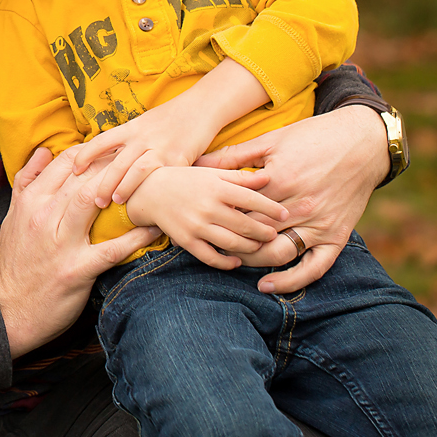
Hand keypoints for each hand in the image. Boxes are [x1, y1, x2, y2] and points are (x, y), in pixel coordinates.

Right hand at [0, 147, 162, 357]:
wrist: (10, 309)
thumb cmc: (16, 261)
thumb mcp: (12, 217)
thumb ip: (26, 181)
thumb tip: (44, 150)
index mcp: (31, 201)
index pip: (65, 163)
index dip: (93, 152)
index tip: (114, 151)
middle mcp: (44, 217)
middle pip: (83, 177)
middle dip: (112, 165)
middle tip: (138, 160)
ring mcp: (61, 243)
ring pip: (93, 201)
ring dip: (122, 190)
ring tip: (147, 184)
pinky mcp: (77, 270)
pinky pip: (111, 249)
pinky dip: (136, 237)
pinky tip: (154, 228)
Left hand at [72, 97, 215, 209]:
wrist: (202, 105)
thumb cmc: (172, 116)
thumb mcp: (145, 122)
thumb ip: (129, 139)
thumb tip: (109, 157)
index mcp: (131, 127)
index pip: (101, 141)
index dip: (85, 155)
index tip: (73, 170)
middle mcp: (142, 137)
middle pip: (116, 162)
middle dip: (102, 183)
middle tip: (93, 200)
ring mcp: (160, 147)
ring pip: (135, 170)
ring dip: (124, 187)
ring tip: (115, 202)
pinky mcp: (178, 157)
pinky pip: (162, 176)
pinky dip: (153, 190)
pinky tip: (148, 202)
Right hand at [121, 165, 286, 269]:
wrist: (150, 192)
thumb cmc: (187, 180)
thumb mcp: (213, 173)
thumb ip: (240, 177)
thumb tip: (268, 177)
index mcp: (217, 188)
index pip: (252, 200)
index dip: (272, 208)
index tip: (285, 214)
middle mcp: (208, 207)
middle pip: (246, 225)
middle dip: (265, 232)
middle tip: (274, 234)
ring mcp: (197, 226)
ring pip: (232, 244)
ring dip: (250, 248)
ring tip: (259, 246)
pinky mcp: (187, 241)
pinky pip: (211, 258)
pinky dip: (227, 263)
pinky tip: (237, 261)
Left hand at [195, 105, 387, 293]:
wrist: (362, 142)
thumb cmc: (313, 137)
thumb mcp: (271, 140)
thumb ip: (233, 156)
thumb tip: (197, 162)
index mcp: (280, 180)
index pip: (239, 209)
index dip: (218, 218)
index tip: (202, 222)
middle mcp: (299, 206)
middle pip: (254, 234)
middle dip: (230, 241)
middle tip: (211, 243)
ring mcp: (319, 224)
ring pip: (278, 253)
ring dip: (252, 260)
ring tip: (234, 260)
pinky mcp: (337, 236)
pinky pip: (314, 267)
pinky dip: (291, 280)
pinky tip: (267, 285)